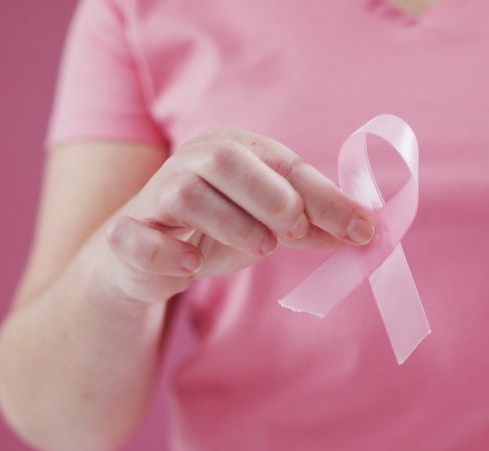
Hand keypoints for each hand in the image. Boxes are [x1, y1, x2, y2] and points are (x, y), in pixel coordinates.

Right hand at [99, 128, 376, 303]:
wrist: (142, 259)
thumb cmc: (215, 231)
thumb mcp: (269, 225)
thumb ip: (311, 224)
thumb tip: (363, 233)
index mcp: (232, 148)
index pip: (285, 165)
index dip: (326, 198)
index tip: (363, 230)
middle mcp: (190, 161)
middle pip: (225, 159)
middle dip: (271, 197)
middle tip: (294, 231)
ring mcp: (153, 196)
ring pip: (187, 193)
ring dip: (231, 224)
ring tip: (257, 247)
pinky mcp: (125, 235)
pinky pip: (142, 237)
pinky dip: (170, 252)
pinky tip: (192, 265)